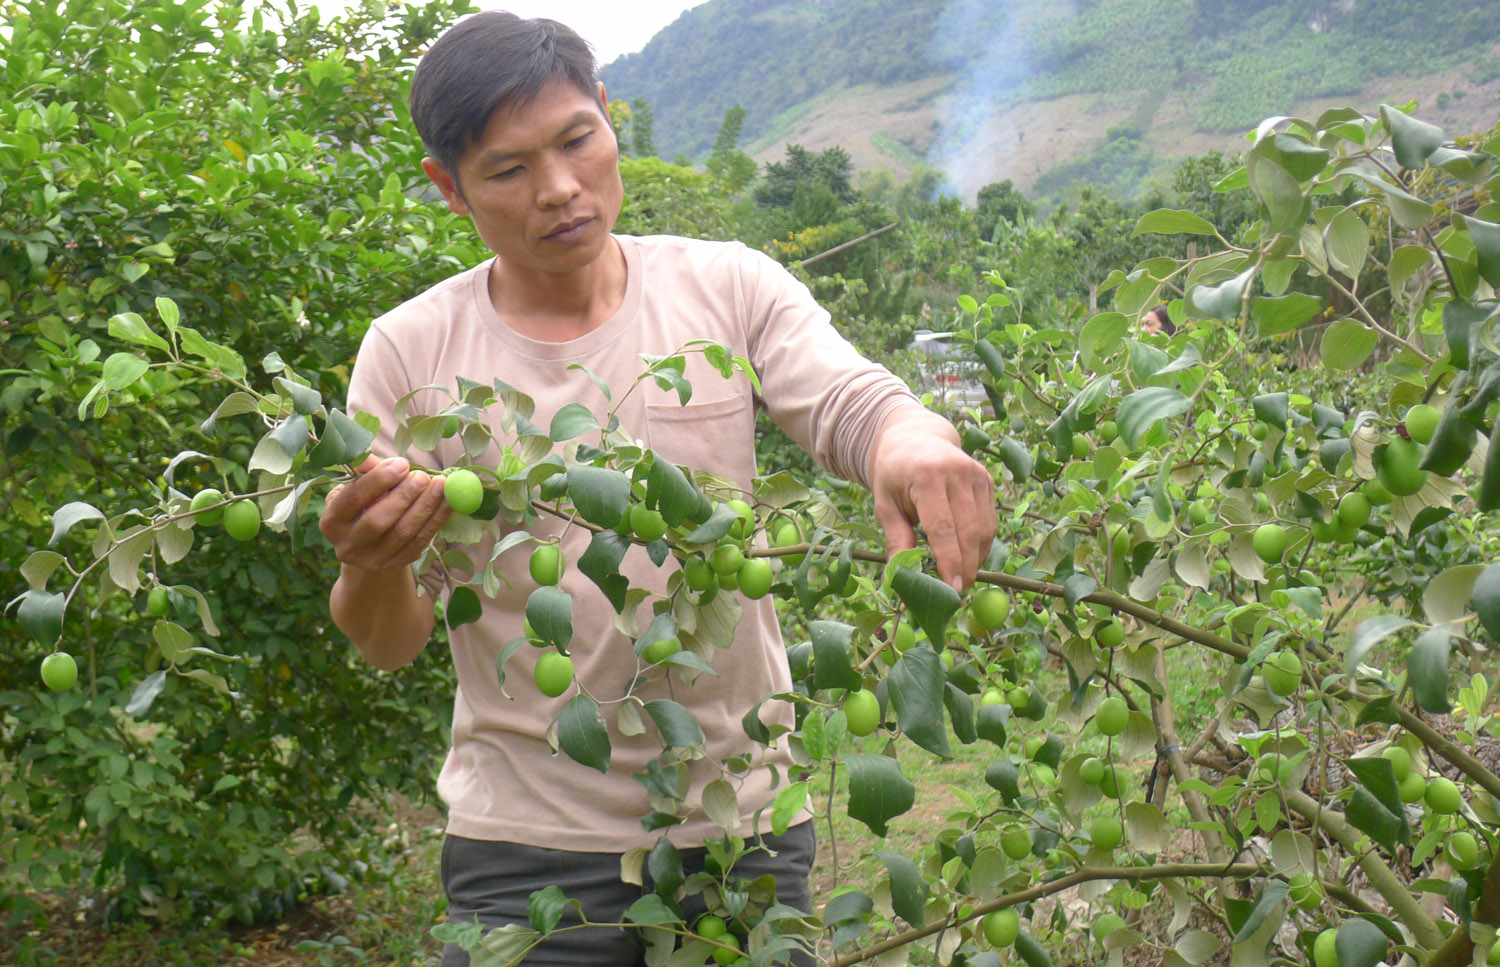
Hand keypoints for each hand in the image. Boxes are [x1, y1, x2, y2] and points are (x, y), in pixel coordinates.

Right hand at [319, 456, 450, 571]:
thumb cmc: (362, 505)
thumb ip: (367, 470)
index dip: (379, 480)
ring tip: (440, 485)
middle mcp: (347, 545)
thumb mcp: (356, 487)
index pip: (353, 499)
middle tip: (422, 476)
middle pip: (378, 521)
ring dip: (425, 507)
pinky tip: (447, 502)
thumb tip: (383, 459)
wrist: (368, 543)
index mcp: (332, 522)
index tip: (402, 464)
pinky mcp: (396, 564)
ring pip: (403, 533)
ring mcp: (372, 559)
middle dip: (404, 496)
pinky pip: (420, 541)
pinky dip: (436, 520)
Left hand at [869, 409, 996, 590]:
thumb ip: (896, 538)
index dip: (950, 561)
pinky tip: (969, 557)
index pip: (943, 528)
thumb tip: (898, 577)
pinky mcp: (987, 480)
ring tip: (963, 577)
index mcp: (927, 476)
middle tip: (958, 592)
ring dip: (976, 558)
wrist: (915, 437)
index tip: (953, 589)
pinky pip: (990, 520)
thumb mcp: (884, 504)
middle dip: (966, 566)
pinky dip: (982, 544)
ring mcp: (976, 474)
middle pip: (969, 531)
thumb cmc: (894, 474)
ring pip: (985, 529)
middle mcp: (957, 472)